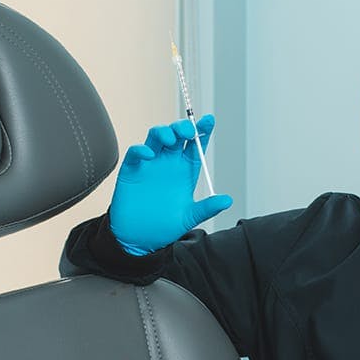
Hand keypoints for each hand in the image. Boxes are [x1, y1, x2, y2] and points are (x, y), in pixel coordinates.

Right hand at [109, 114, 231, 255]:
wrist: (139, 239)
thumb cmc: (164, 225)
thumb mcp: (189, 217)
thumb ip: (207, 208)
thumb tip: (227, 200)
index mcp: (186, 170)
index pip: (196, 145)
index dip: (203, 131)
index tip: (209, 120)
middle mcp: (169, 163)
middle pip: (177, 135)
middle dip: (183, 127)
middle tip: (188, 130)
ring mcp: (150, 164)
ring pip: (156, 137)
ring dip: (164, 132)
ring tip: (170, 138)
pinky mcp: (132, 170)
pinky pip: (136, 153)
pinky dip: (141, 150)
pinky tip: (149, 154)